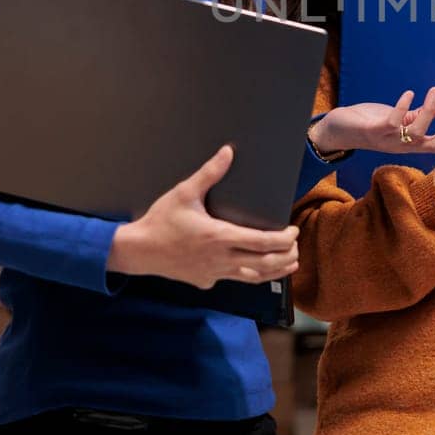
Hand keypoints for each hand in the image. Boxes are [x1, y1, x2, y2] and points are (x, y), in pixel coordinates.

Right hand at [108, 145, 298, 287]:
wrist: (138, 251)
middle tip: (296, 247)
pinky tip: (254, 270)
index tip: (293, 232)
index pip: (263, 243)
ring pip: (253, 278)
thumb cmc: (161, 221)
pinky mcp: (205, 281)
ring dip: (274, 271)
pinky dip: (250, 276)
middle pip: (265, 264)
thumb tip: (227, 152)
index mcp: (220, 237)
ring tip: (288, 263)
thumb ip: (209, 173)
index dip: (284, 240)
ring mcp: (214, 274)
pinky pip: (233, 280)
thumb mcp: (184, 192)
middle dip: (286, 256)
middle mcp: (221, 259)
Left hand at [314, 86, 434, 157]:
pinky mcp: (376, 131)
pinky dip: (403, 107)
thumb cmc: (371, 124)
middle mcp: (404, 146)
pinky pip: (394, 121)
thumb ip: (418, 116)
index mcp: (412, 143)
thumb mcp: (399, 121)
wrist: (340, 131)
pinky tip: (409, 93)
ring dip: (428, 110)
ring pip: (417, 132)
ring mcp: (391, 141)